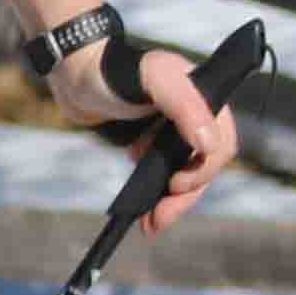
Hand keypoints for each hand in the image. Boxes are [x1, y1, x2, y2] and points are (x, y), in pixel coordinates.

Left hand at [58, 32, 237, 225]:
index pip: (222, 144)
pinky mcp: (153, 142)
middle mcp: (196, 116)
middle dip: (185, 197)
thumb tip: (209, 146)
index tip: (174, 185)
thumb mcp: (155, 79)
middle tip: (158, 220)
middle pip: (204, 167)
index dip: (203, 170)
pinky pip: (165, 173)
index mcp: (207, 99)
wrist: (73, 74)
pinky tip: (140, 201)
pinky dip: (156, 192)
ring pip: (186, 174)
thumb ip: (186, 106)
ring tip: (149, 223)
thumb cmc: (113, 71)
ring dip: (172, 201)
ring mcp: (174, 131)